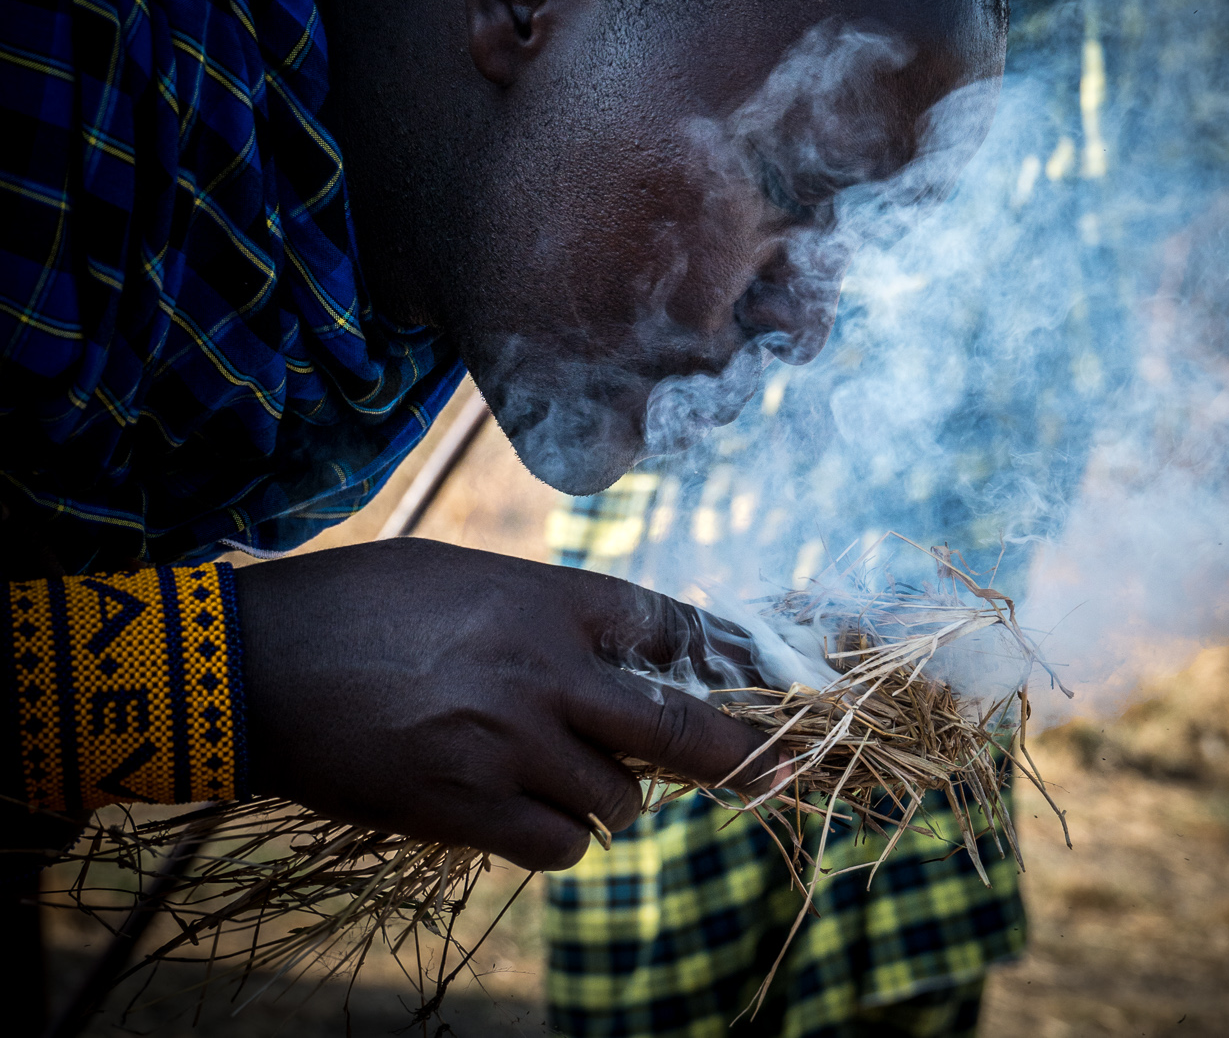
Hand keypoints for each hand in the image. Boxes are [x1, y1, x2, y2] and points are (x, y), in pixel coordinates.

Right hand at [233, 538, 772, 868]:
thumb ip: (542, 611)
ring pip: (618, 801)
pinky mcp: (467, 811)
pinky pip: (557, 847)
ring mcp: (511, 747)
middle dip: (739, 754)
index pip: (669, 625)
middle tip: (775, 770)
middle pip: (678, 727)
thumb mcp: (466, 574)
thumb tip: (602, 650)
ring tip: (577, 781)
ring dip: (613, 798)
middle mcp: (547, 673)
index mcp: (548, 598)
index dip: (712, 654)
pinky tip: (529, 816)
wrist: (258, 666)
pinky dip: (559, 839)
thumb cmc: (359, 603)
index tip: (736, 675)